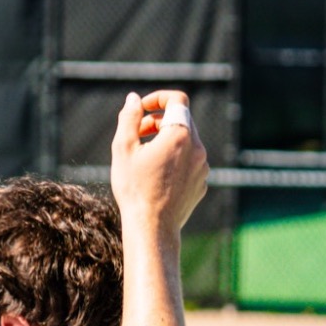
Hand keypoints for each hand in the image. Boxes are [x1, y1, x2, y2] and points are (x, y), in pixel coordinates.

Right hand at [108, 90, 207, 234]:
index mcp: (179, 135)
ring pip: (185, 142)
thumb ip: (128, 119)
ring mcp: (203, 166)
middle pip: (181, 120)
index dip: (157, 98)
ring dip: (165, 141)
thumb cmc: (135, 187)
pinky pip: (189, 162)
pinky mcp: (202, 182)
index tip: (140, 109)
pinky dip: (173, 160)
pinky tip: (154, 176)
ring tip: (143, 158)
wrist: (153, 226)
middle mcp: (197, 147)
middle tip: (135, 135)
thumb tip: (133, 99)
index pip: (177, 99)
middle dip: (156, 121)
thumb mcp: (123, 149)